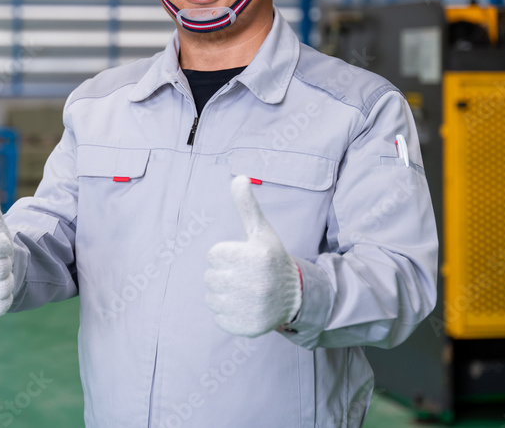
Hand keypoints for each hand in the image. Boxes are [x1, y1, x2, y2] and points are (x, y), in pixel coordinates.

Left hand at [204, 175, 301, 336]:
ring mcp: (251, 307)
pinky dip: (228, 313)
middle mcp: (255, 283)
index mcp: (255, 256)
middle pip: (210, 276)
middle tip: (245, 275)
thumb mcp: (261, 231)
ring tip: (245, 290)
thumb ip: (247, 206)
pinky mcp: (247, 327)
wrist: (295, 297)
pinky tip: (245, 306)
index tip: (243, 258)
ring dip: (223, 294)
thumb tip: (239, 177)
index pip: (213, 255)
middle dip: (224, 274)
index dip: (225, 255)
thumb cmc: (271, 258)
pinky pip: (219, 317)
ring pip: (211, 297)